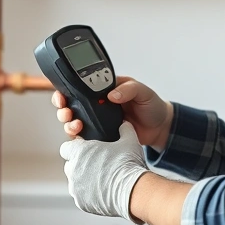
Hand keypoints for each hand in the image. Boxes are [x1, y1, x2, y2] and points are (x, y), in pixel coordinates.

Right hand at [52, 76, 173, 149]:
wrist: (160, 128)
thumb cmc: (152, 105)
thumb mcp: (143, 92)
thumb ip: (128, 89)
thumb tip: (111, 95)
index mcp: (105, 89)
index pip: (81, 86)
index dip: (68, 90)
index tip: (64, 95)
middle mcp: (98, 104)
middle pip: (72, 104)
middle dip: (63, 108)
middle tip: (67, 112)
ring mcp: (99, 120)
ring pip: (75, 121)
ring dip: (69, 123)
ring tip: (76, 125)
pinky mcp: (102, 135)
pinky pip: (85, 136)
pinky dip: (79, 138)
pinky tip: (81, 138)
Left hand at [59, 122, 148, 221]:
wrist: (132, 191)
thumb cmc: (128, 164)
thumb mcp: (128, 141)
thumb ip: (124, 129)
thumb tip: (124, 124)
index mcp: (79, 152)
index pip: (66, 148)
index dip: (75, 148)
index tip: (85, 151)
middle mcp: (73, 170)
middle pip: (70, 165)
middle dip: (79, 165)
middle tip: (96, 165)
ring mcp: (75, 188)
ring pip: (74, 182)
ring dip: (83, 180)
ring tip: (101, 180)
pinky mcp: (81, 203)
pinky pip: (81, 196)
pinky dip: (89, 194)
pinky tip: (103, 191)